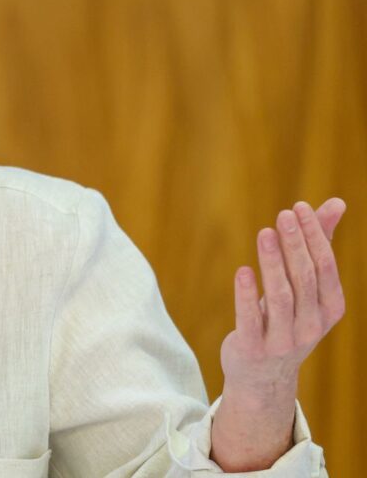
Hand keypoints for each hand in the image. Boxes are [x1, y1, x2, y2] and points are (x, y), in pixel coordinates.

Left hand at [212, 198, 345, 469]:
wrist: (263, 376)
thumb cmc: (286, 319)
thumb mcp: (306, 287)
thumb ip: (319, 244)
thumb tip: (336, 202)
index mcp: (330, 309)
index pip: (326, 267)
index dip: (315, 236)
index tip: (299, 207)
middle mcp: (312, 326)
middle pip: (305, 278)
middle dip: (296, 244)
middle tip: (283, 215)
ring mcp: (283, 340)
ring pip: (281, 296)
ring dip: (273, 263)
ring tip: (265, 233)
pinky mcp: (253, 348)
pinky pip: (251, 318)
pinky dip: (247, 294)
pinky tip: (243, 270)